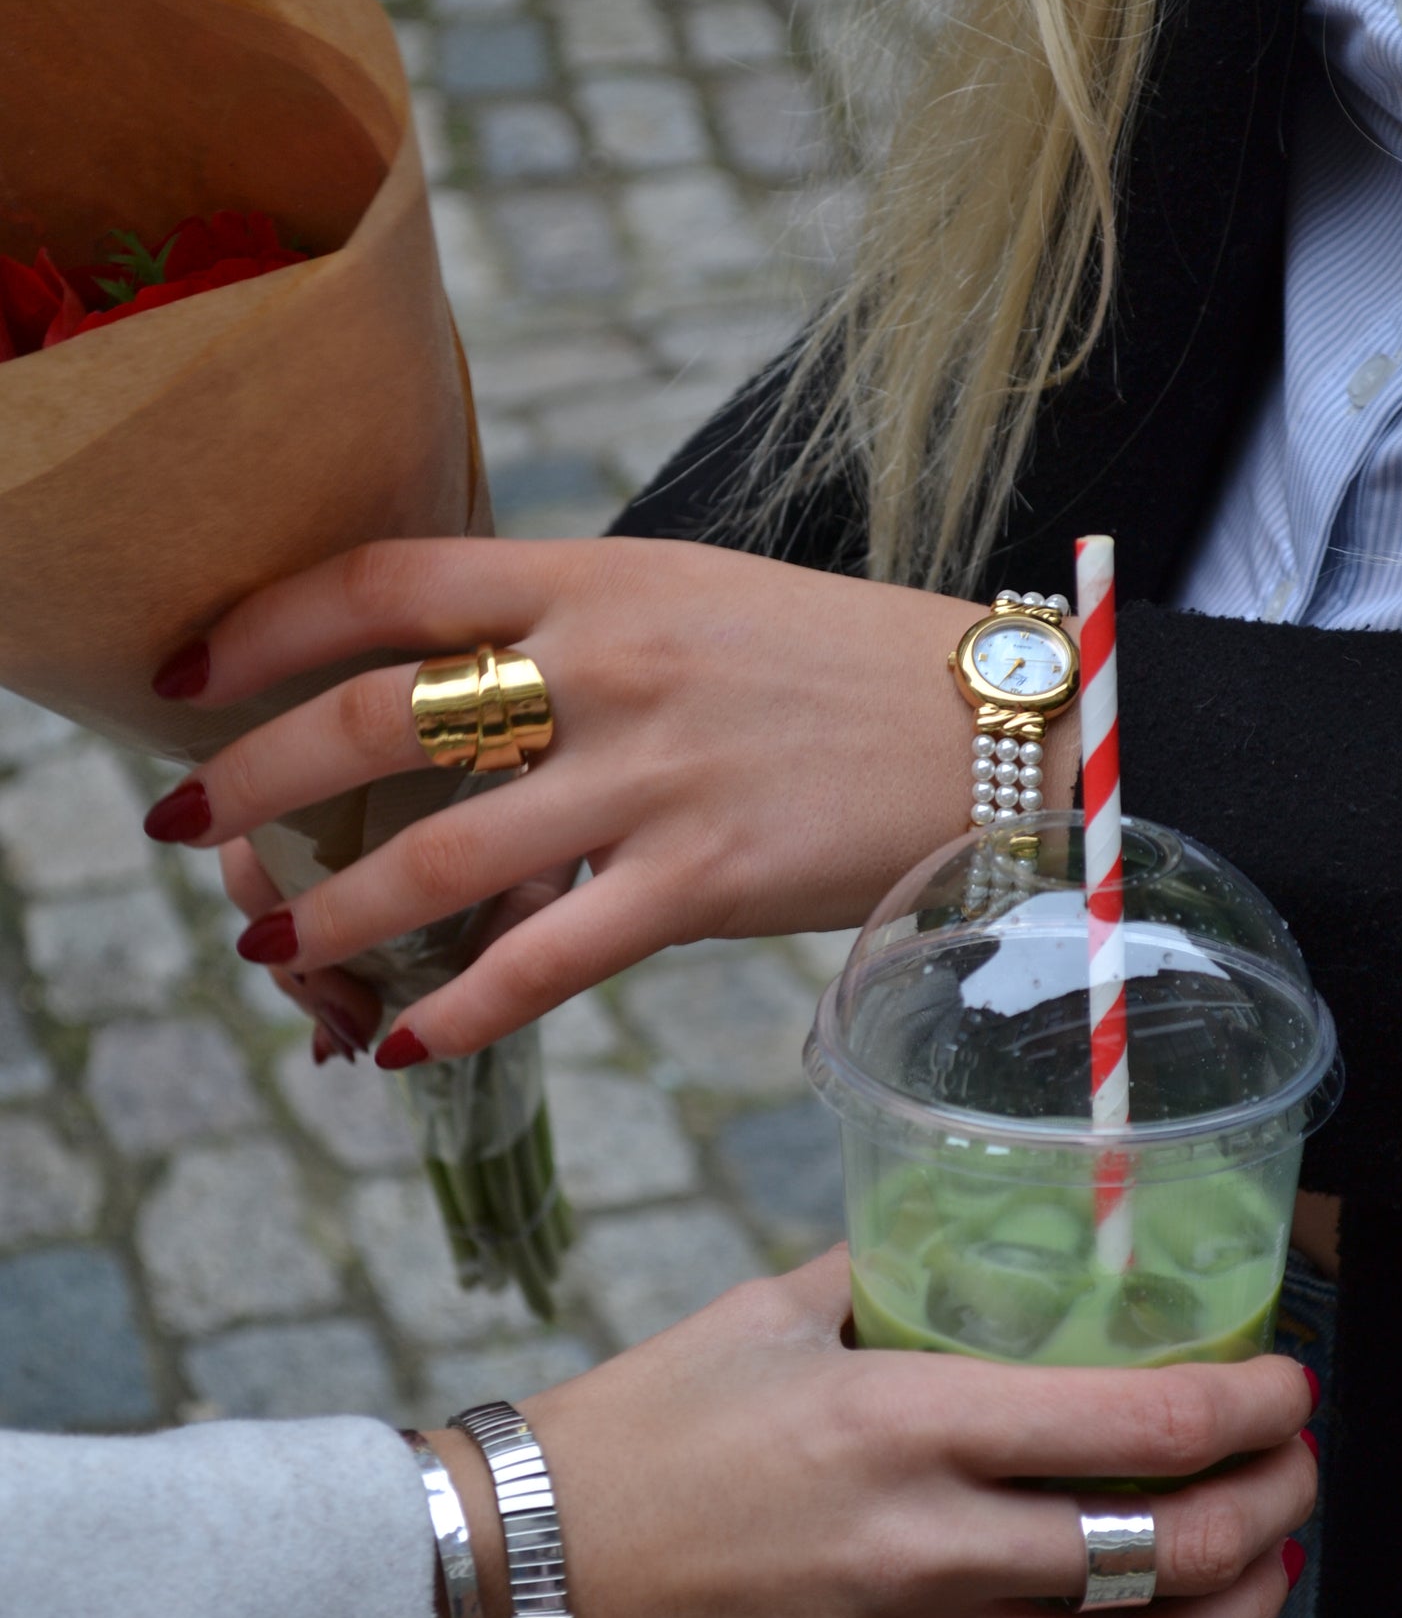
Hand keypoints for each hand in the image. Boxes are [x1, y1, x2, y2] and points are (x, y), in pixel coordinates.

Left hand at [147, 537, 1081, 1059]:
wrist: (1007, 727)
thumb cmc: (842, 663)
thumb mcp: (696, 600)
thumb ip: (571, 629)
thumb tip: (449, 694)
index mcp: (601, 573)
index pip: (389, 579)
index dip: (265, 622)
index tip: (188, 671)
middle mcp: (612, 663)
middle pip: (377, 715)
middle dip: (250, 779)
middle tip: (178, 830)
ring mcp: (657, 775)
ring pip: (439, 851)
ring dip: (331, 914)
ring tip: (267, 951)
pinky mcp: (705, 880)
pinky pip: (545, 959)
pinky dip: (458, 1010)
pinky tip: (405, 1044)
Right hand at [416, 1249, 1316, 1617]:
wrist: (519, 1578)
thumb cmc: (634, 1430)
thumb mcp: (760, 1318)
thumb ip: (882, 1281)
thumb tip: (971, 1254)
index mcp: (893, 1423)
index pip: (1133, 1427)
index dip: (1247, 1406)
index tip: (1288, 1382)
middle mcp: (920, 1550)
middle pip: (1165, 1548)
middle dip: (1273, 1504)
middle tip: (1296, 1462)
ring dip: (1237, 1614)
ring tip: (1269, 1564)